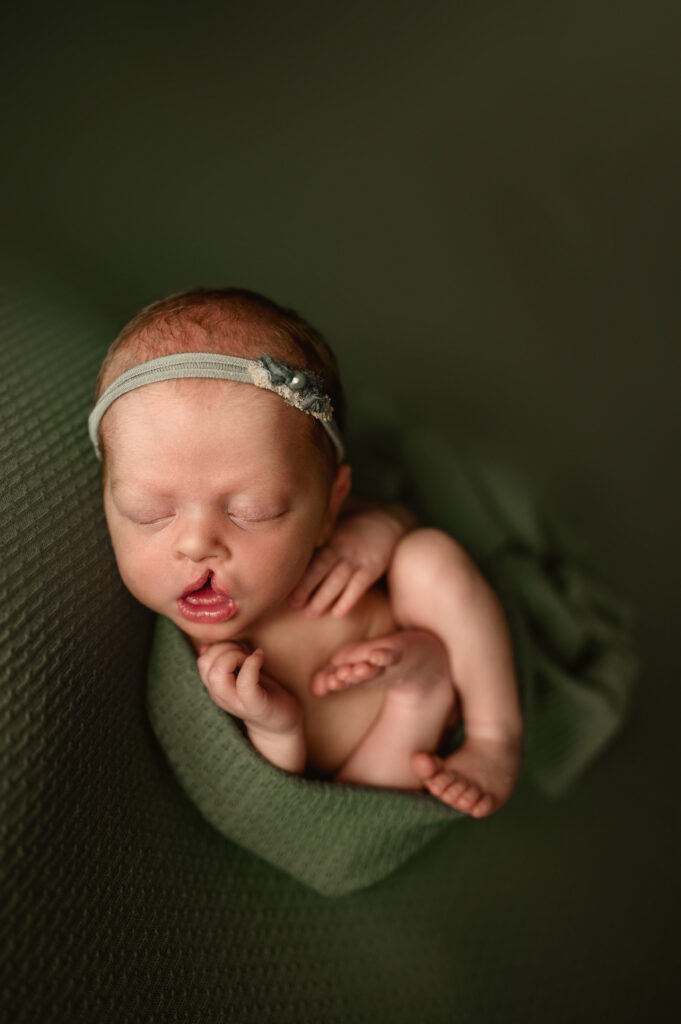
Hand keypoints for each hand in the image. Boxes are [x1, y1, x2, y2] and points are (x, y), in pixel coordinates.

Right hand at [197, 641, 301, 736]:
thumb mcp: (240, 674)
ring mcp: (236, 702)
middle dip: (225, 648)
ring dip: (234, 655)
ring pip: (217, 674)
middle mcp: (221, 695)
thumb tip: (206, 647)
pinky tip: (260, 656)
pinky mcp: (254, 705)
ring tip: (250, 657)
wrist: (282, 724)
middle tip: (245, 653)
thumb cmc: (264, 693)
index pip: (202, 660)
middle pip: (204, 663)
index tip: (240, 648)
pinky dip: (252, 663)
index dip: (220, 646)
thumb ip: (224, 661)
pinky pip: (245, 683)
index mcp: (216, 687)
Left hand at [289, 504, 415, 617]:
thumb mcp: (333, 529)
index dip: (298, 574)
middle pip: (321, 568)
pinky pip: (360, 585)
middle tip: (294, 604)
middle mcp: (341, 548)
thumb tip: (287, 554)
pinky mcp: (373, 567)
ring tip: (312, 613)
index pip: (310, 557)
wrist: (386, 523)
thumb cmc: (351, 532)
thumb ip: (315, 541)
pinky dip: (348, 599)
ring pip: (338, 579)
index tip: (284, 588)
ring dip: (324, 597)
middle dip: (306, 586)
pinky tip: (338, 613)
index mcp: (328, 539)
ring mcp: (357, 558)